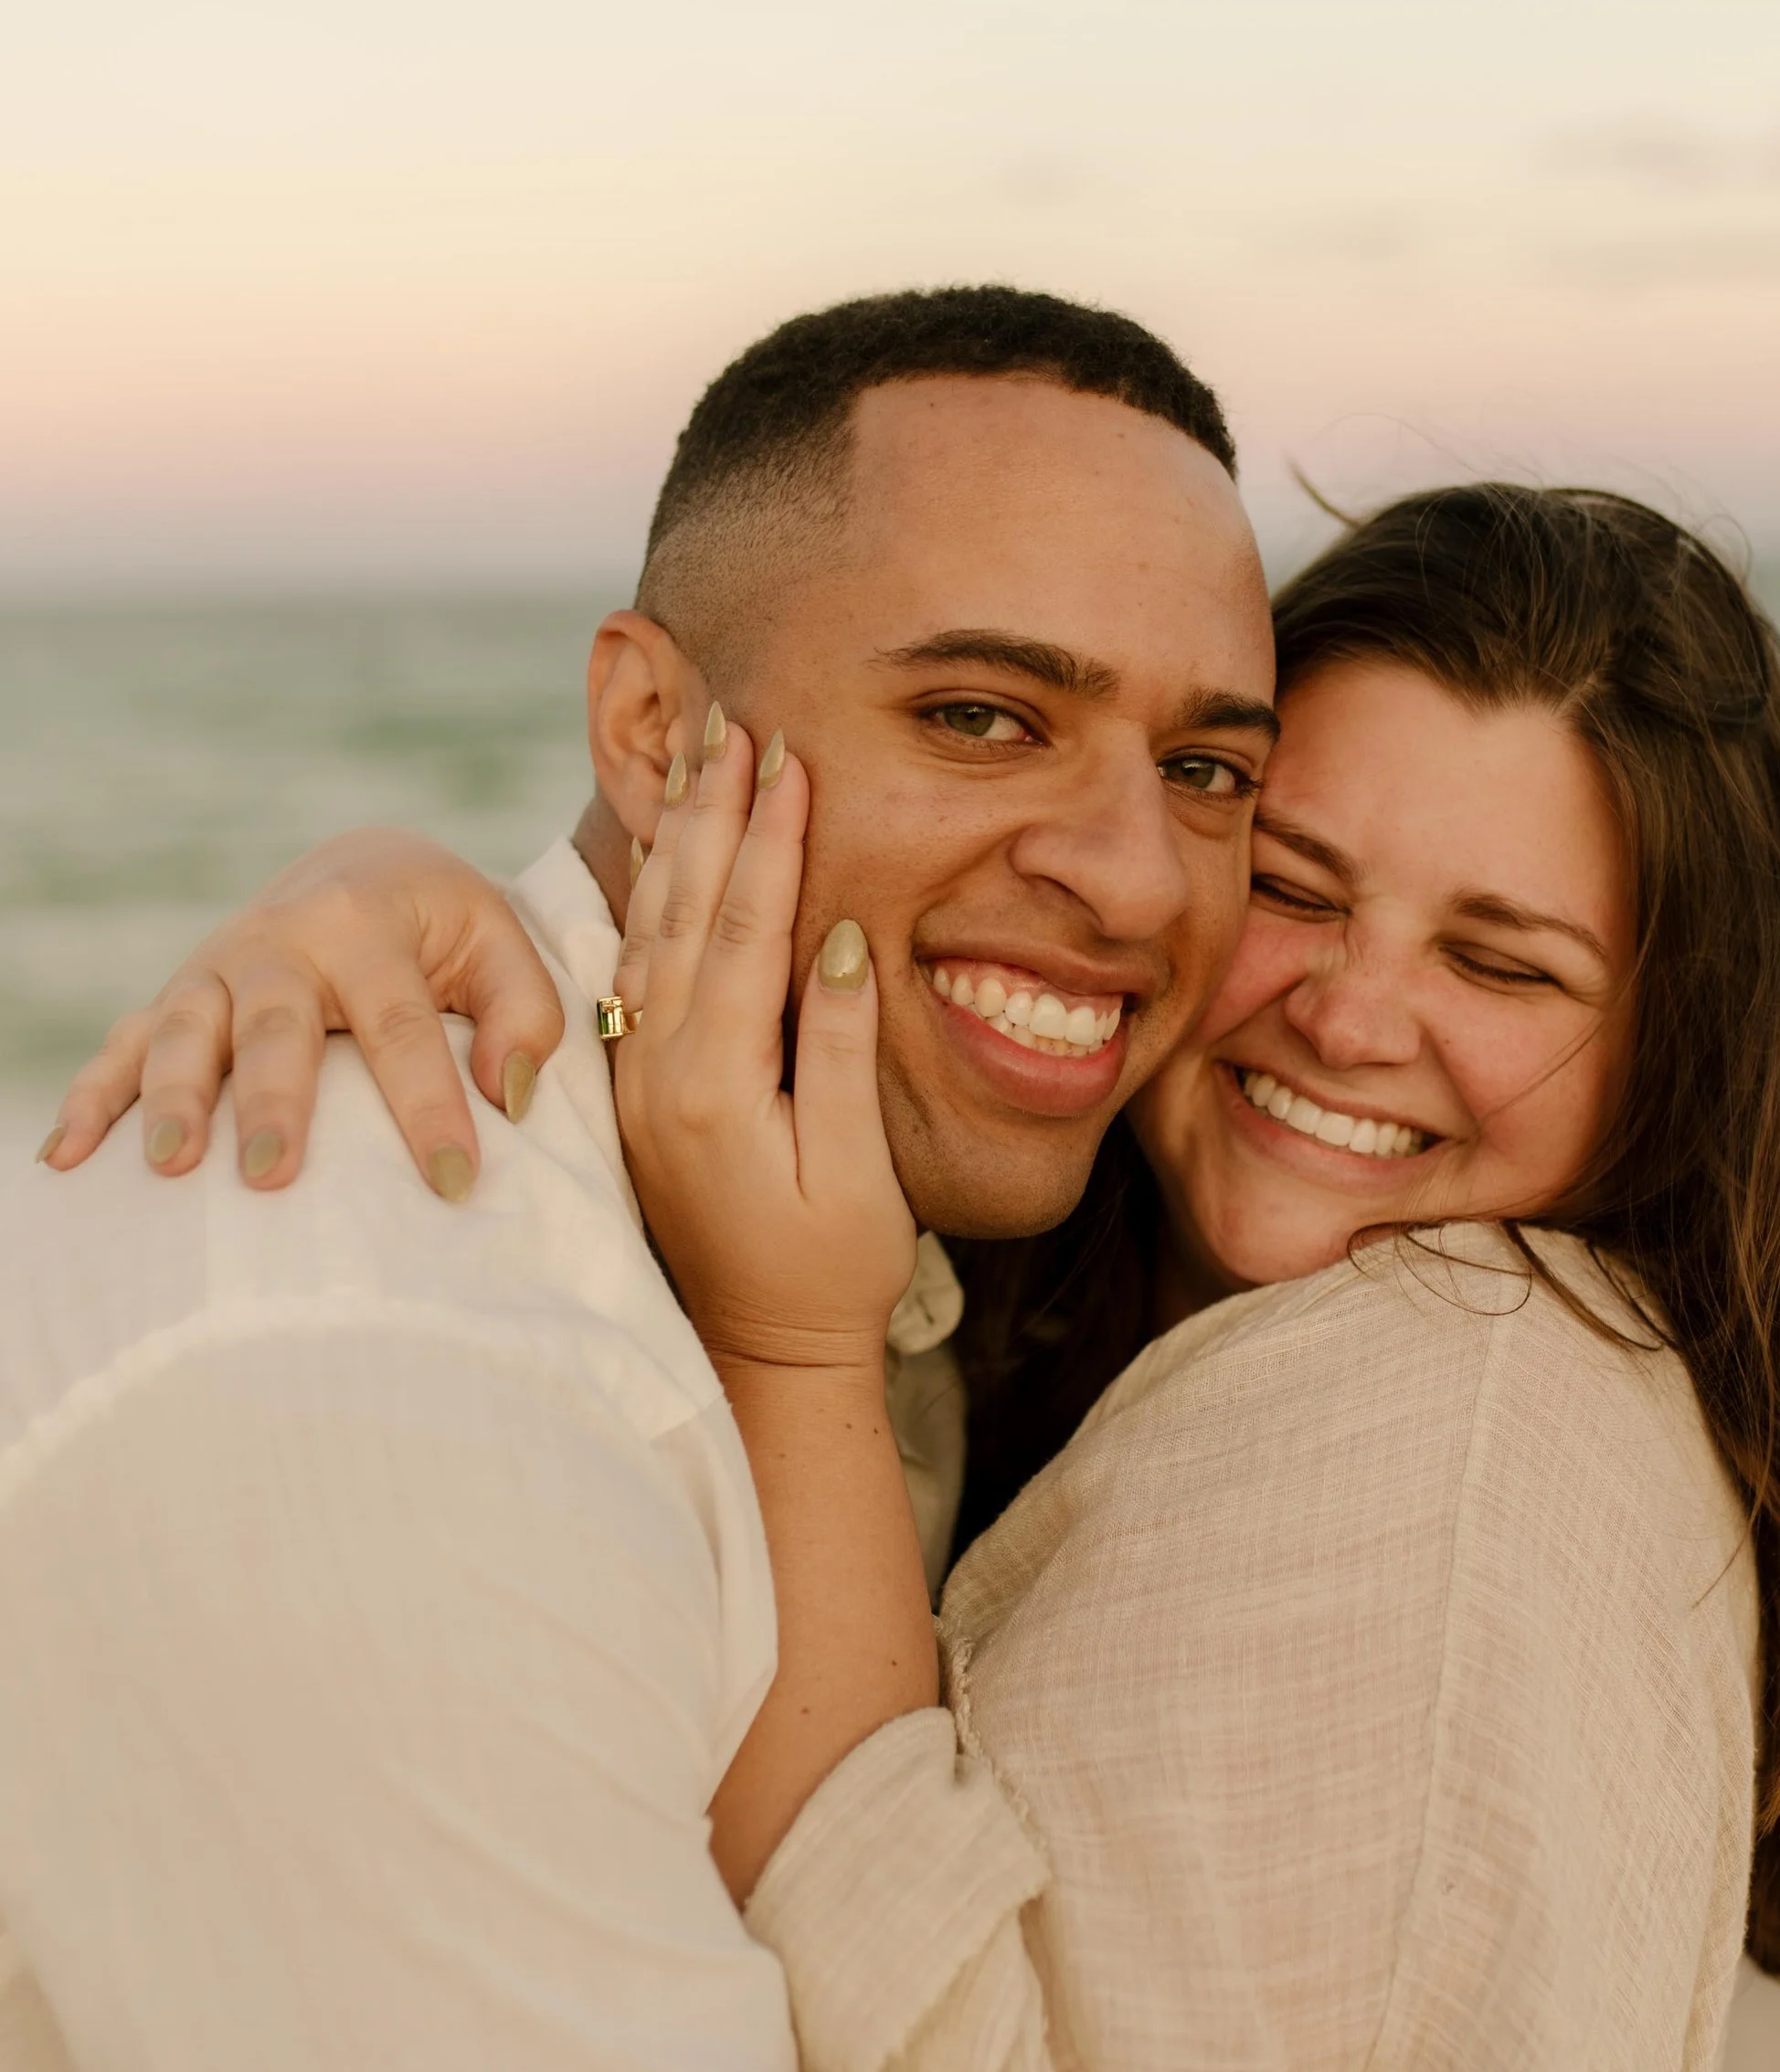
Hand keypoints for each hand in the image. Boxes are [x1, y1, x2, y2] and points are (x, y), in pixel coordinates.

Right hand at [36, 832, 564, 1197]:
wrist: (360, 866)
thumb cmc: (442, 926)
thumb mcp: (500, 944)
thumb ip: (523, 1013)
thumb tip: (509, 1095)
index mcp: (366, 924)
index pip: (403, 1026)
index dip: (430, 1106)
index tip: (456, 1183)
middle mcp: (280, 942)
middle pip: (274, 1025)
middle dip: (272, 1100)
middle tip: (274, 1174)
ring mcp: (215, 969)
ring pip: (183, 1032)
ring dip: (171, 1100)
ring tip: (171, 1168)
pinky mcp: (176, 998)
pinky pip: (121, 1046)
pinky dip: (89, 1099)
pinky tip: (63, 1159)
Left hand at [611, 723, 915, 1370]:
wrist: (760, 1353)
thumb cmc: (830, 1270)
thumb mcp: (852, 1171)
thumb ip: (837, 1052)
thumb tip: (835, 937)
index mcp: (718, 1085)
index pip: (745, 930)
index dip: (771, 840)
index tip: (790, 757)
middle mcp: (661, 1071)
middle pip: (683, 910)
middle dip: (713, 809)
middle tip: (733, 719)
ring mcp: (639, 1076)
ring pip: (647, 928)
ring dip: (677, 835)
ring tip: (697, 755)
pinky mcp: (638, 1085)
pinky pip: (634, 965)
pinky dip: (651, 892)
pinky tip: (667, 846)